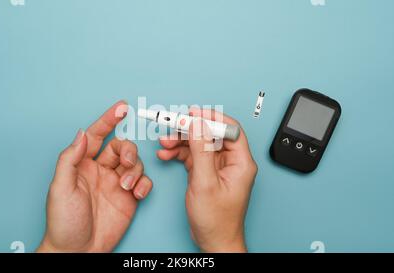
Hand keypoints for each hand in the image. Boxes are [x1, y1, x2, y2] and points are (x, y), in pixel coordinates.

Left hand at [37, 101, 152, 251]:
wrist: (78, 251)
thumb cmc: (64, 221)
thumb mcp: (61, 187)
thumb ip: (70, 158)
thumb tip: (82, 133)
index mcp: (82, 165)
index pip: (97, 136)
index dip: (108, 120)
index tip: (121, 107)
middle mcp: (101, 171)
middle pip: (121, 148)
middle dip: (127, 151)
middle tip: (125, 163)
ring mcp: (116, 184)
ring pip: (134, 164)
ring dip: (134, 171)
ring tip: (125, 188)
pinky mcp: (129, 198)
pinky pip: (143, 182)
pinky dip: (145, 184)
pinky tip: (136, 194)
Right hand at [157, 107, 256, 252]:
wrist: (213, 240)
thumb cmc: (217, 220)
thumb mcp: (205, 183)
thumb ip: (202, 151)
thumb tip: (198, 125)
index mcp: (240, 162)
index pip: (230, 129)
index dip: (211, 118)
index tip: (193, 113)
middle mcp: (231, 162)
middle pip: (211, 134)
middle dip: (190, 130)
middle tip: (172, 126)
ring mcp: (218, 167)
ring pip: (199, 144)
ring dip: (181, 141)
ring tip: (165, 143)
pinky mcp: (206, 173)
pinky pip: (193, 156)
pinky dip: (179, 153)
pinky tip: (167, 154)